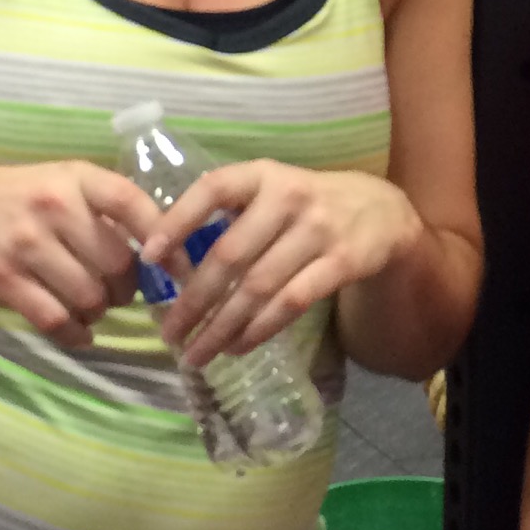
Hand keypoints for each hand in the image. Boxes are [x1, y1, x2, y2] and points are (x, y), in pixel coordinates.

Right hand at [0, 161, 150, 350]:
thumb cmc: (8, 196)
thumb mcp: (56, 181)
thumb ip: (100, 207)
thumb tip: (157, 248)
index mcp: (75, 177)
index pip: (136, 204)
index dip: (169, 240)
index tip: (184, 270)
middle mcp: (54, 206)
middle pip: (118, 264)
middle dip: (126, 288)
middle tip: (117, 293)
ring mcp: (26, 244)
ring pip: (89, 296)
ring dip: (98, 311)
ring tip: (89, 306)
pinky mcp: (3, 280)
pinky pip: (55, 320)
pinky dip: (75, 334)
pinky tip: (77, 332)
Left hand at [142, 161, 422, 366]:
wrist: (380, 212)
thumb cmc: (304, 206)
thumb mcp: (268, 193)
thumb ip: (225, 216)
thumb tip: (163, 261)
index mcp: (262, 175)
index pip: (213, 189)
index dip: (178, 220)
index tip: (148, 257)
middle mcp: (289, 198)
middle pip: (230, 254)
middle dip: (194, 300)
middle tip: (168, 334)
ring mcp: (318, 230)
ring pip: (258, 287)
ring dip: (222, 326)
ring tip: (195, 354)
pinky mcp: (341, 262)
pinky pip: (291, 303)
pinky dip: (259, 330)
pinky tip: (237, 347)